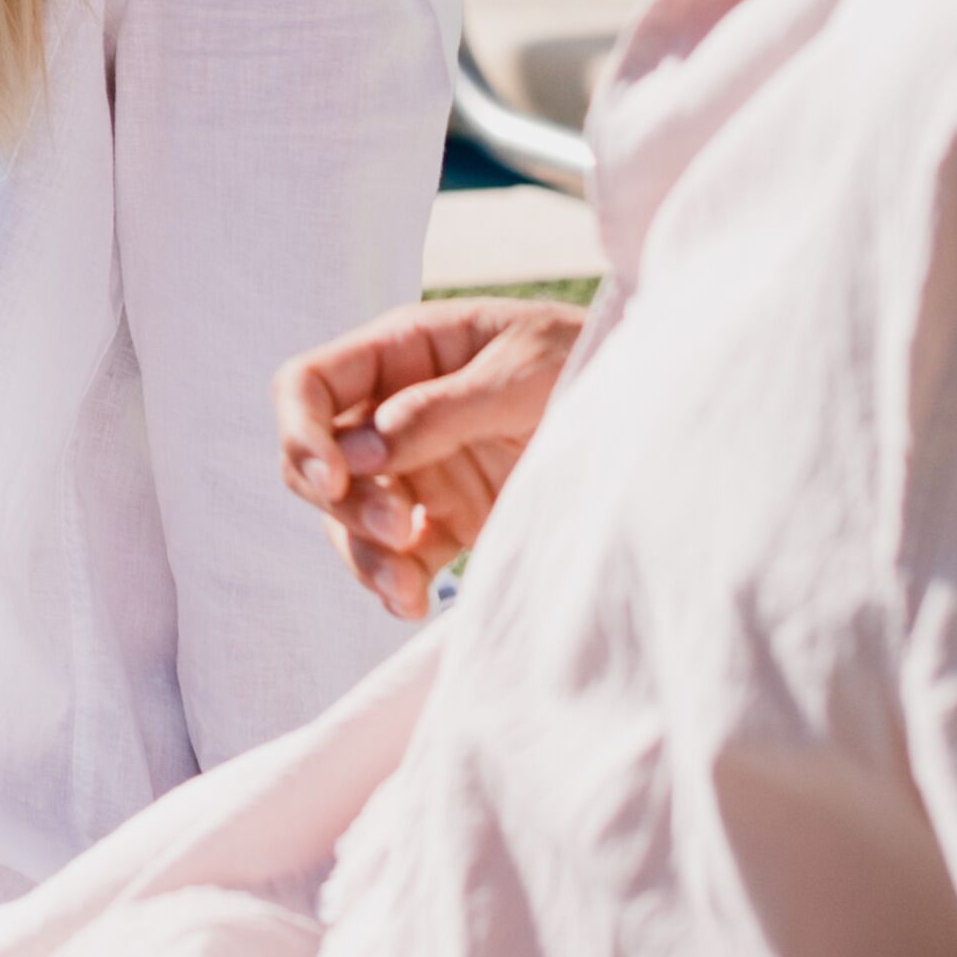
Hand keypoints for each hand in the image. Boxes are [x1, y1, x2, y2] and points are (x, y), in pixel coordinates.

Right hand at [273, 294, 586, 621]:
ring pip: (350, 519)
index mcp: (402, 352)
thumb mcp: (522, 373)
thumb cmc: (589, 359)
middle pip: (319, 461)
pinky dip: (395, 584)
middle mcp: (394, 410)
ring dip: (365, 557)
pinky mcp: (448, 519)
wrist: (654, 411)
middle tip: (400, 533)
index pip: (309, 385)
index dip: (302, 433)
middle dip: (344, 504)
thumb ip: (439, 410)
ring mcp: (418, 468)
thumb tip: (357, 451)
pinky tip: (413, 604)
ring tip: (407, 591)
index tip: (333, 481)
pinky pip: (396, 558)